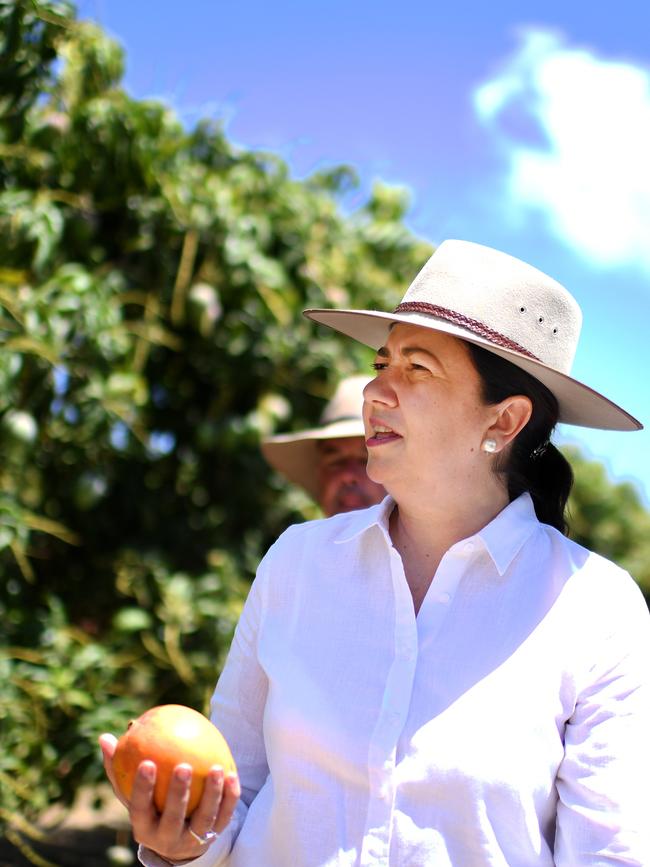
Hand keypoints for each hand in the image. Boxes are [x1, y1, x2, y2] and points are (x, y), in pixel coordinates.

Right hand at [99, 733, 239, 861]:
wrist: (177, 840)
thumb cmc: (150, 806)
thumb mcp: (132, 793)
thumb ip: (119, 768)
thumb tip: (105, 738)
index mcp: (143, 827)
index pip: (140, 808)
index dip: (142, 788)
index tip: (147, 761)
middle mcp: (167, 838)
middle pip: (174, 817)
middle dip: (178, 793)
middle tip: (184, 765)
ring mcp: (192, 840)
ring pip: (204, 819)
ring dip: (212, 794)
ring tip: (216, 767)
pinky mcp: (214, 836)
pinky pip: (224, 816)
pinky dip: (229, 797)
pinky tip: (232, 774)